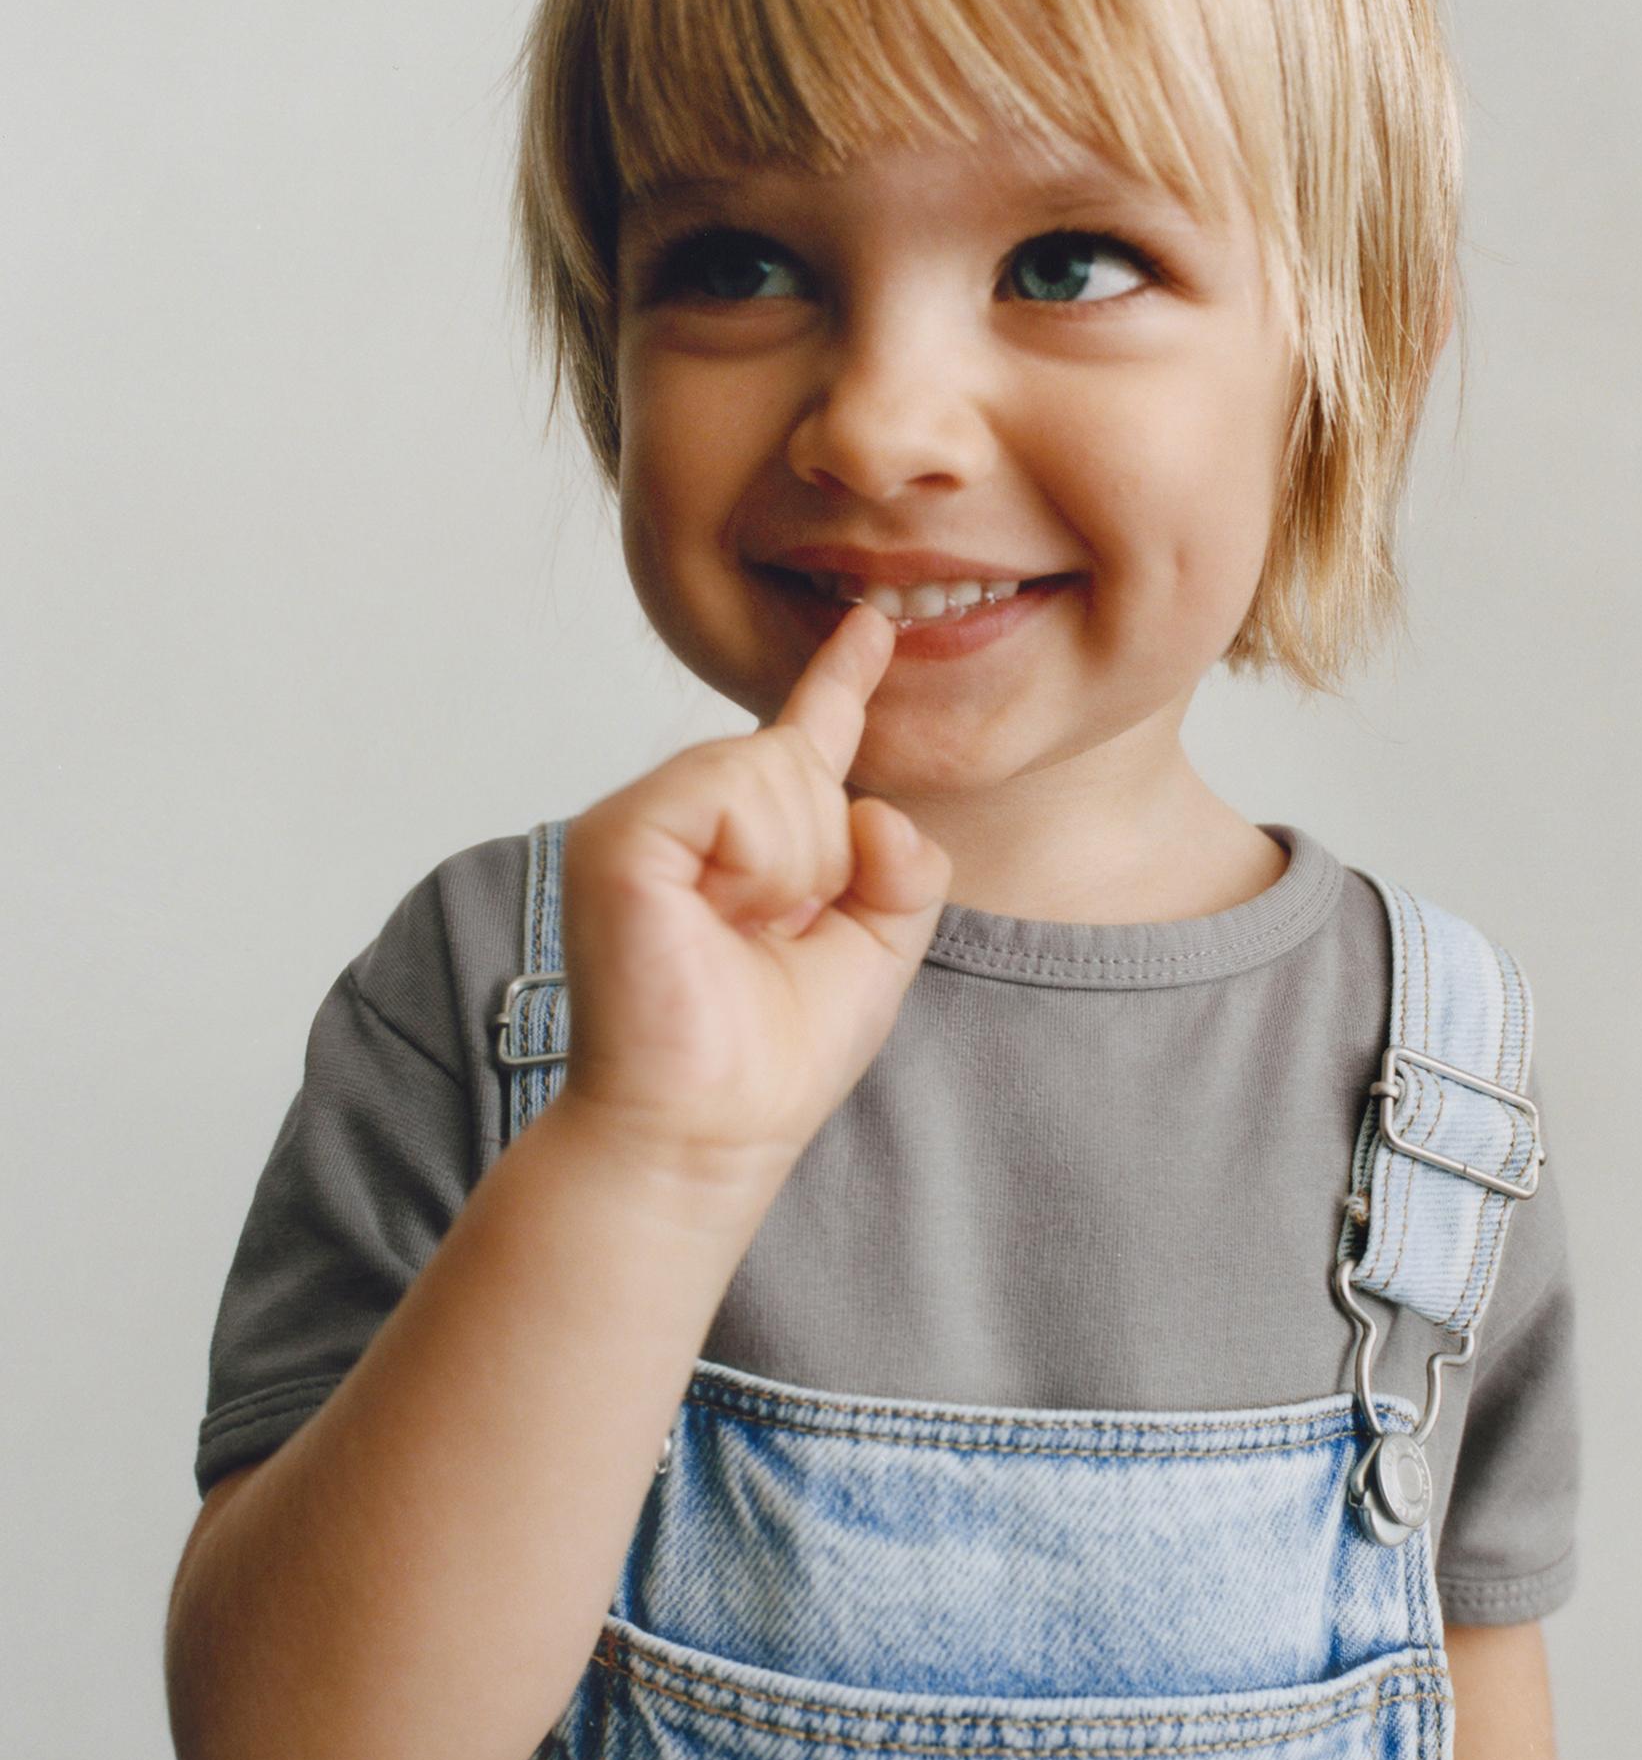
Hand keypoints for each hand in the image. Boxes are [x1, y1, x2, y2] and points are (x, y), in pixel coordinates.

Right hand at [557, 599, 950, 1182]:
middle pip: (800, 757)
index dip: (839, 679)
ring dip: (793, 866)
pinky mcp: (618, 836)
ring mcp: (639, 819)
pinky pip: (734, 791)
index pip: (800, 740)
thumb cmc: (771, 1059)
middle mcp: (681, 814)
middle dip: (823, 857)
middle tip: (768, 936)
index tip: (871, 625)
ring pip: (772, 766)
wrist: (704, 1134)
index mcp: (741, 839)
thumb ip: (904, 868)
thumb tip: (876, 812)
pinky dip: (759, 861)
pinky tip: (724, 914)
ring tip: (740, 932)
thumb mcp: (876, 952)